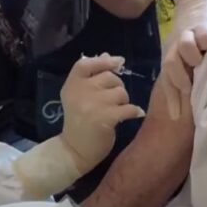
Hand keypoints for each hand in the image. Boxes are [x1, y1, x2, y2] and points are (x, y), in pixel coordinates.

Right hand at [60, 54, 145, 173]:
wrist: (74, 151)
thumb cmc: (80, 121)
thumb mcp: (80, 96)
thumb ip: (93, 76)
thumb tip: (108, 56)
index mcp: (72, 85)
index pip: (84, 64)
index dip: (103, 62)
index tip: (119, 62)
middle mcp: (80, 92)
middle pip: (110, 77)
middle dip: (117, 86)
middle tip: (113, 100)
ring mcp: (92, 105)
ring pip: (121, 92)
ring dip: (124, 101)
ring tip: (118, 111)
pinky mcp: (105, 118)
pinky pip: (128, 107)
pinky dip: (134, 111)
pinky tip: (133, 115)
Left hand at [161, 0, 206, 119]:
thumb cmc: (195, 32)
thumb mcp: (189, 53)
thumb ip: (191, 70)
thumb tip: (195, 98)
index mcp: (173, 58)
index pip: (168, 81)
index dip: (171, 98)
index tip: (174, 117)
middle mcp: (177, 48)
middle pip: (170, 65)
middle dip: (178, 80)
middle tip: (189, 89)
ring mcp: (189, 35)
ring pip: (183, 48)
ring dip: (190, 58)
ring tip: (201, 64)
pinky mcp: (203, 24)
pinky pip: (201, 34)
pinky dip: (205, 41)